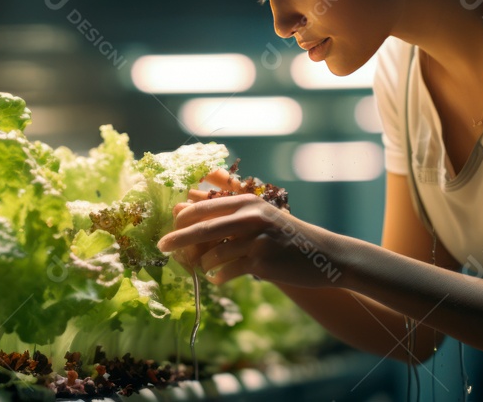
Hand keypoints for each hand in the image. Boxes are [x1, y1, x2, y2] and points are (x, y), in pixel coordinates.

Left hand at [158, 169, 345, 287]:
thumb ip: (232, 217)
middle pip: (202, 228)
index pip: (205, 207)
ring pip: (213, 254)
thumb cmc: (286, 237)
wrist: (322, 255)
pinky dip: (219, 277)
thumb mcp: (261, 218)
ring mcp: (256, 239)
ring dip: (204, 264)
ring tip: (205, 269)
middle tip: (160, 247)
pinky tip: (218, 280)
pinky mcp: (261, 262)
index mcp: (247, 202)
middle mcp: (250, 217)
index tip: (168, 228)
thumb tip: (191, 214)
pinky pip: (228, 272)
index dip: (183, 218)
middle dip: (178, 239)